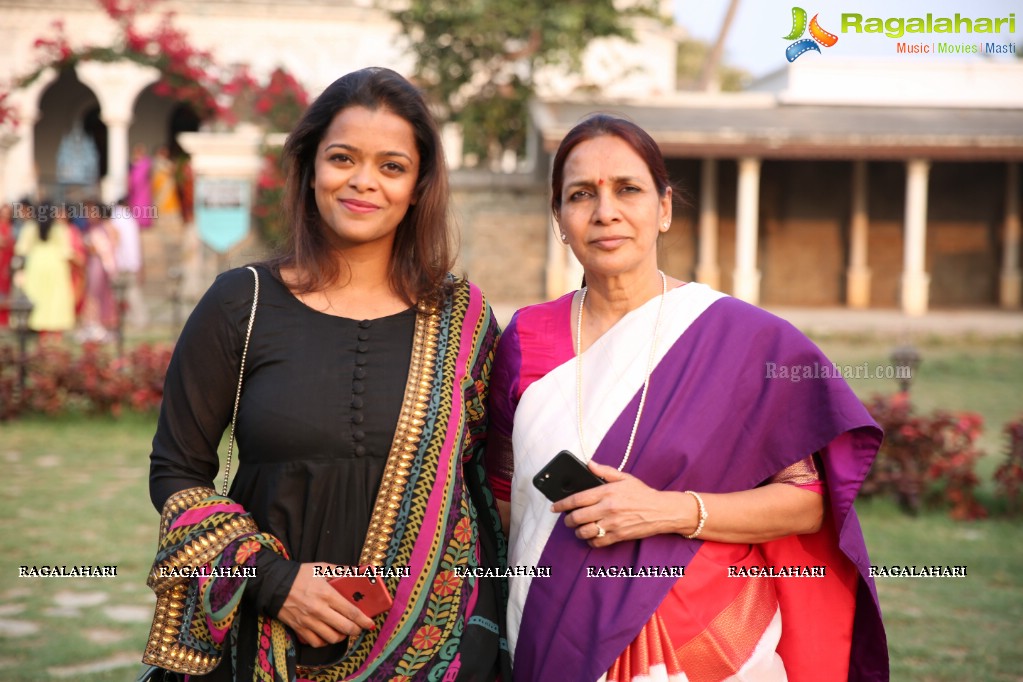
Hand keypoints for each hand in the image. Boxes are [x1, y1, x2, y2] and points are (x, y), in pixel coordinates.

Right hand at [275, 563, 377, 646]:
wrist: (273, 583)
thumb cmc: (299, 575)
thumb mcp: (321, 568)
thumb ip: (340, 571)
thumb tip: (357, 572)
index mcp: (327, 594)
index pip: (351, 611)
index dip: (363, 620)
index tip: (370, 623)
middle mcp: (319, 610)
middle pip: (344, 628)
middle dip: (356, 630)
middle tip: (359, 628)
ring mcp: (308, 621)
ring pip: (331, 638)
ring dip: (341, 636)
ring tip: (344, 631)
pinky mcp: (299, 628)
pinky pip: (316, 642)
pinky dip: (324, 642)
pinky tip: (328, 635)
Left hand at [551, 461, 692, 546]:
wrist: (662, 511)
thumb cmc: (643, 493)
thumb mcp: (624, 478)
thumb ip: (604, 471)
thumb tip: (589, 464)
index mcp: (607, 492)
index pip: (577, 499)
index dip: (562, 504)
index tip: (554, 507)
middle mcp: (608, 508)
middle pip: (577, 518)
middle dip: (568, 520)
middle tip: (568, 519)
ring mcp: (613, 524)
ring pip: (585, 532)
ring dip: (578, 531)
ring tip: (579, 528)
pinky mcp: (618, 536)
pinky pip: (597, 542)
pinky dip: (591, 541)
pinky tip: (592, 535)